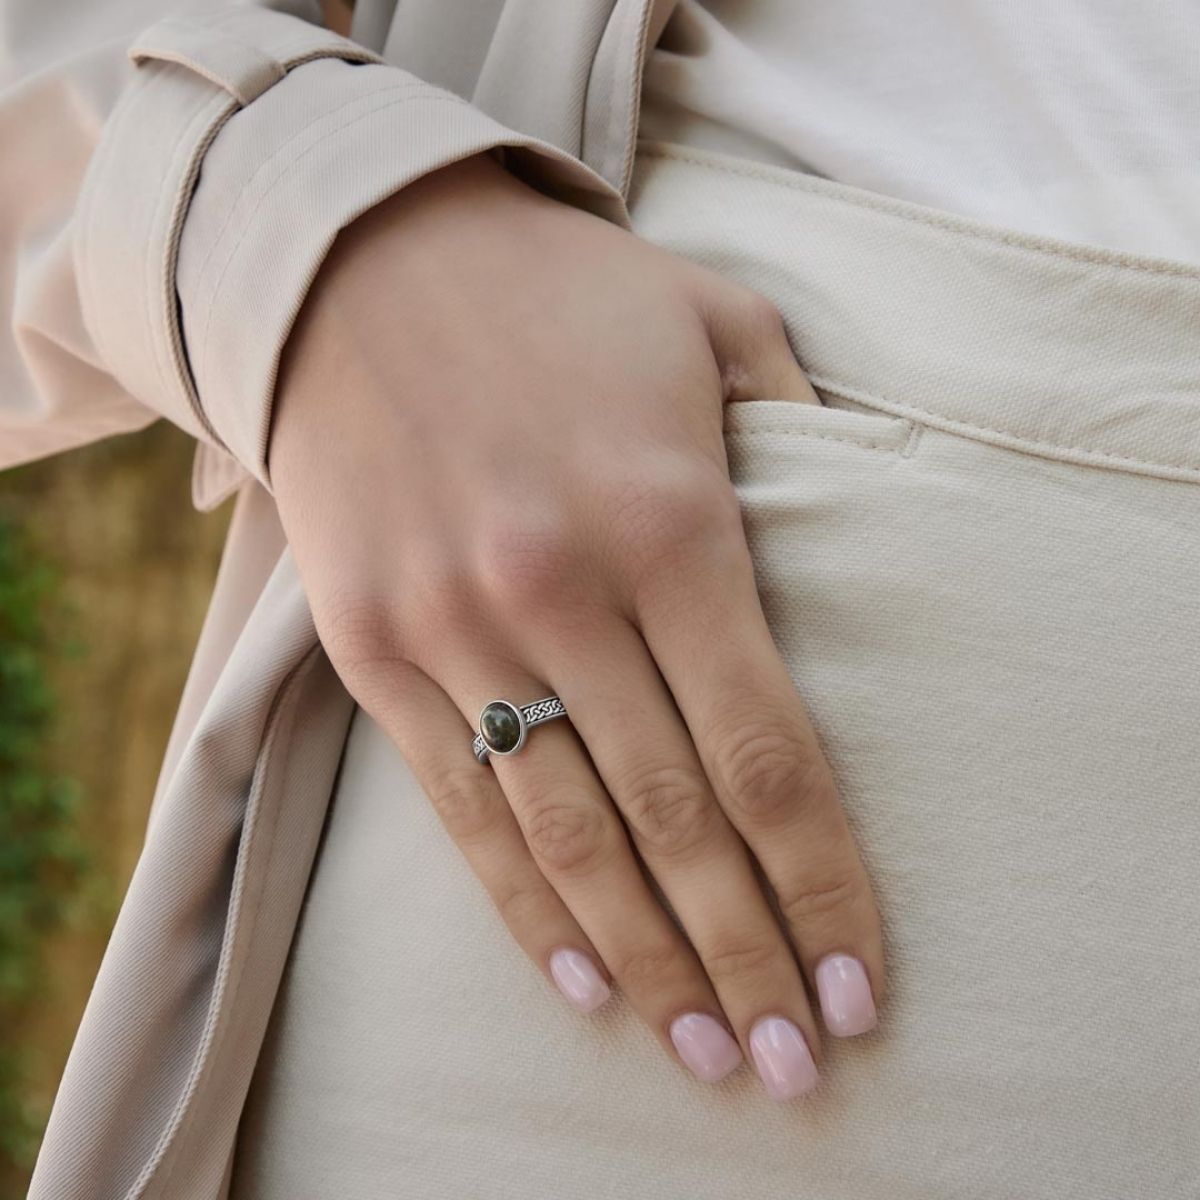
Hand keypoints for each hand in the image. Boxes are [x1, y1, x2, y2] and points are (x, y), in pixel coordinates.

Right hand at [270, 153, 882, 1099]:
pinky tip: (578, 982)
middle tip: (797, 1067)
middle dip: (747, 959)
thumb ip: (801, 421)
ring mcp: (451, 628)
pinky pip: (459, 810)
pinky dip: (523, 909)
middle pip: (676, 825)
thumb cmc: (555, 293)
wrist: (356, 260)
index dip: (822, 889)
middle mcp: (557, 592)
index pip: (769, 757)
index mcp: (666, 523)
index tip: (858, 985)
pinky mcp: (371, 648)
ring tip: (704, 1053)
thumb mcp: (711, 317)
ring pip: (567, 842)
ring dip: (644, 965)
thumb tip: (857, 513)